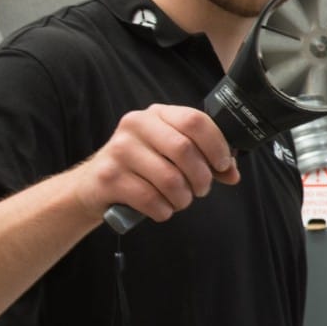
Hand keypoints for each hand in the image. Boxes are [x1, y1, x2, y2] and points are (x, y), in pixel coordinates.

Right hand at [74, 104, 240, 223]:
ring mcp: (119, 150)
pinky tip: (162, 209)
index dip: (216, 145)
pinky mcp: (108, 177)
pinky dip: (164, 211)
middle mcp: (136, 125)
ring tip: (181, 200)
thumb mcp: (171, 154)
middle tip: (201, 189)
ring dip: (183, 198)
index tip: (223, 165)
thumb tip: (233, 173)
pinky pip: (151, 199)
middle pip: (184, 150)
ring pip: (170, 179)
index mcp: (157, 114)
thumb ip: (205, 159)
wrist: (93, 185)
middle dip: (202, 177)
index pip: (195, 120)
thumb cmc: (142, 167)